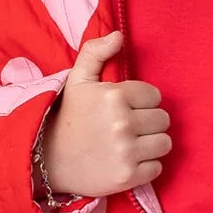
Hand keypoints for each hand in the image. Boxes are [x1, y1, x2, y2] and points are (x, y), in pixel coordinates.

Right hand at [42, 29, 173, 195]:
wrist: (48, 159)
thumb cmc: (68, 117)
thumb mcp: (77, 79)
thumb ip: (96, 52)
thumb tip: (119, 35)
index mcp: (115, 96)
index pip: (154, 96)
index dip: (142, 102)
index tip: (125, 108)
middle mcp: (123, 123)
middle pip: (163, 120)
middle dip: (148, 122)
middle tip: (128, 128)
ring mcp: (126, 152)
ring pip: (164, 143)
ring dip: (151, 144)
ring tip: (131, 144)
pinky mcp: (128, 176)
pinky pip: (157, 167)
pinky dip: (146, 166)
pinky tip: (128, 161)